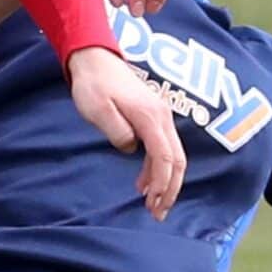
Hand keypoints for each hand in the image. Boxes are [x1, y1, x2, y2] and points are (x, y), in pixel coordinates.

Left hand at [66, 46, 185, 218]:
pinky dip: (158, 168)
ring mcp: (160, 116)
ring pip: (174, 155)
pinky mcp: (154, 117)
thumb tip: (131, 149)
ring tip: (152, 204)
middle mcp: (161, 117)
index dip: (162, 183)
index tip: (153, 202)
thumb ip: (116, 131)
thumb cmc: (93, 84)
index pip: (165, 157)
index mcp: (149, 116)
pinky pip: (164, 148)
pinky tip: (145, 183)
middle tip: (158, 213)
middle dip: (171, 189)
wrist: (95, 58)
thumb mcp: (97, 109)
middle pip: (178, 160)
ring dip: (166, 181)